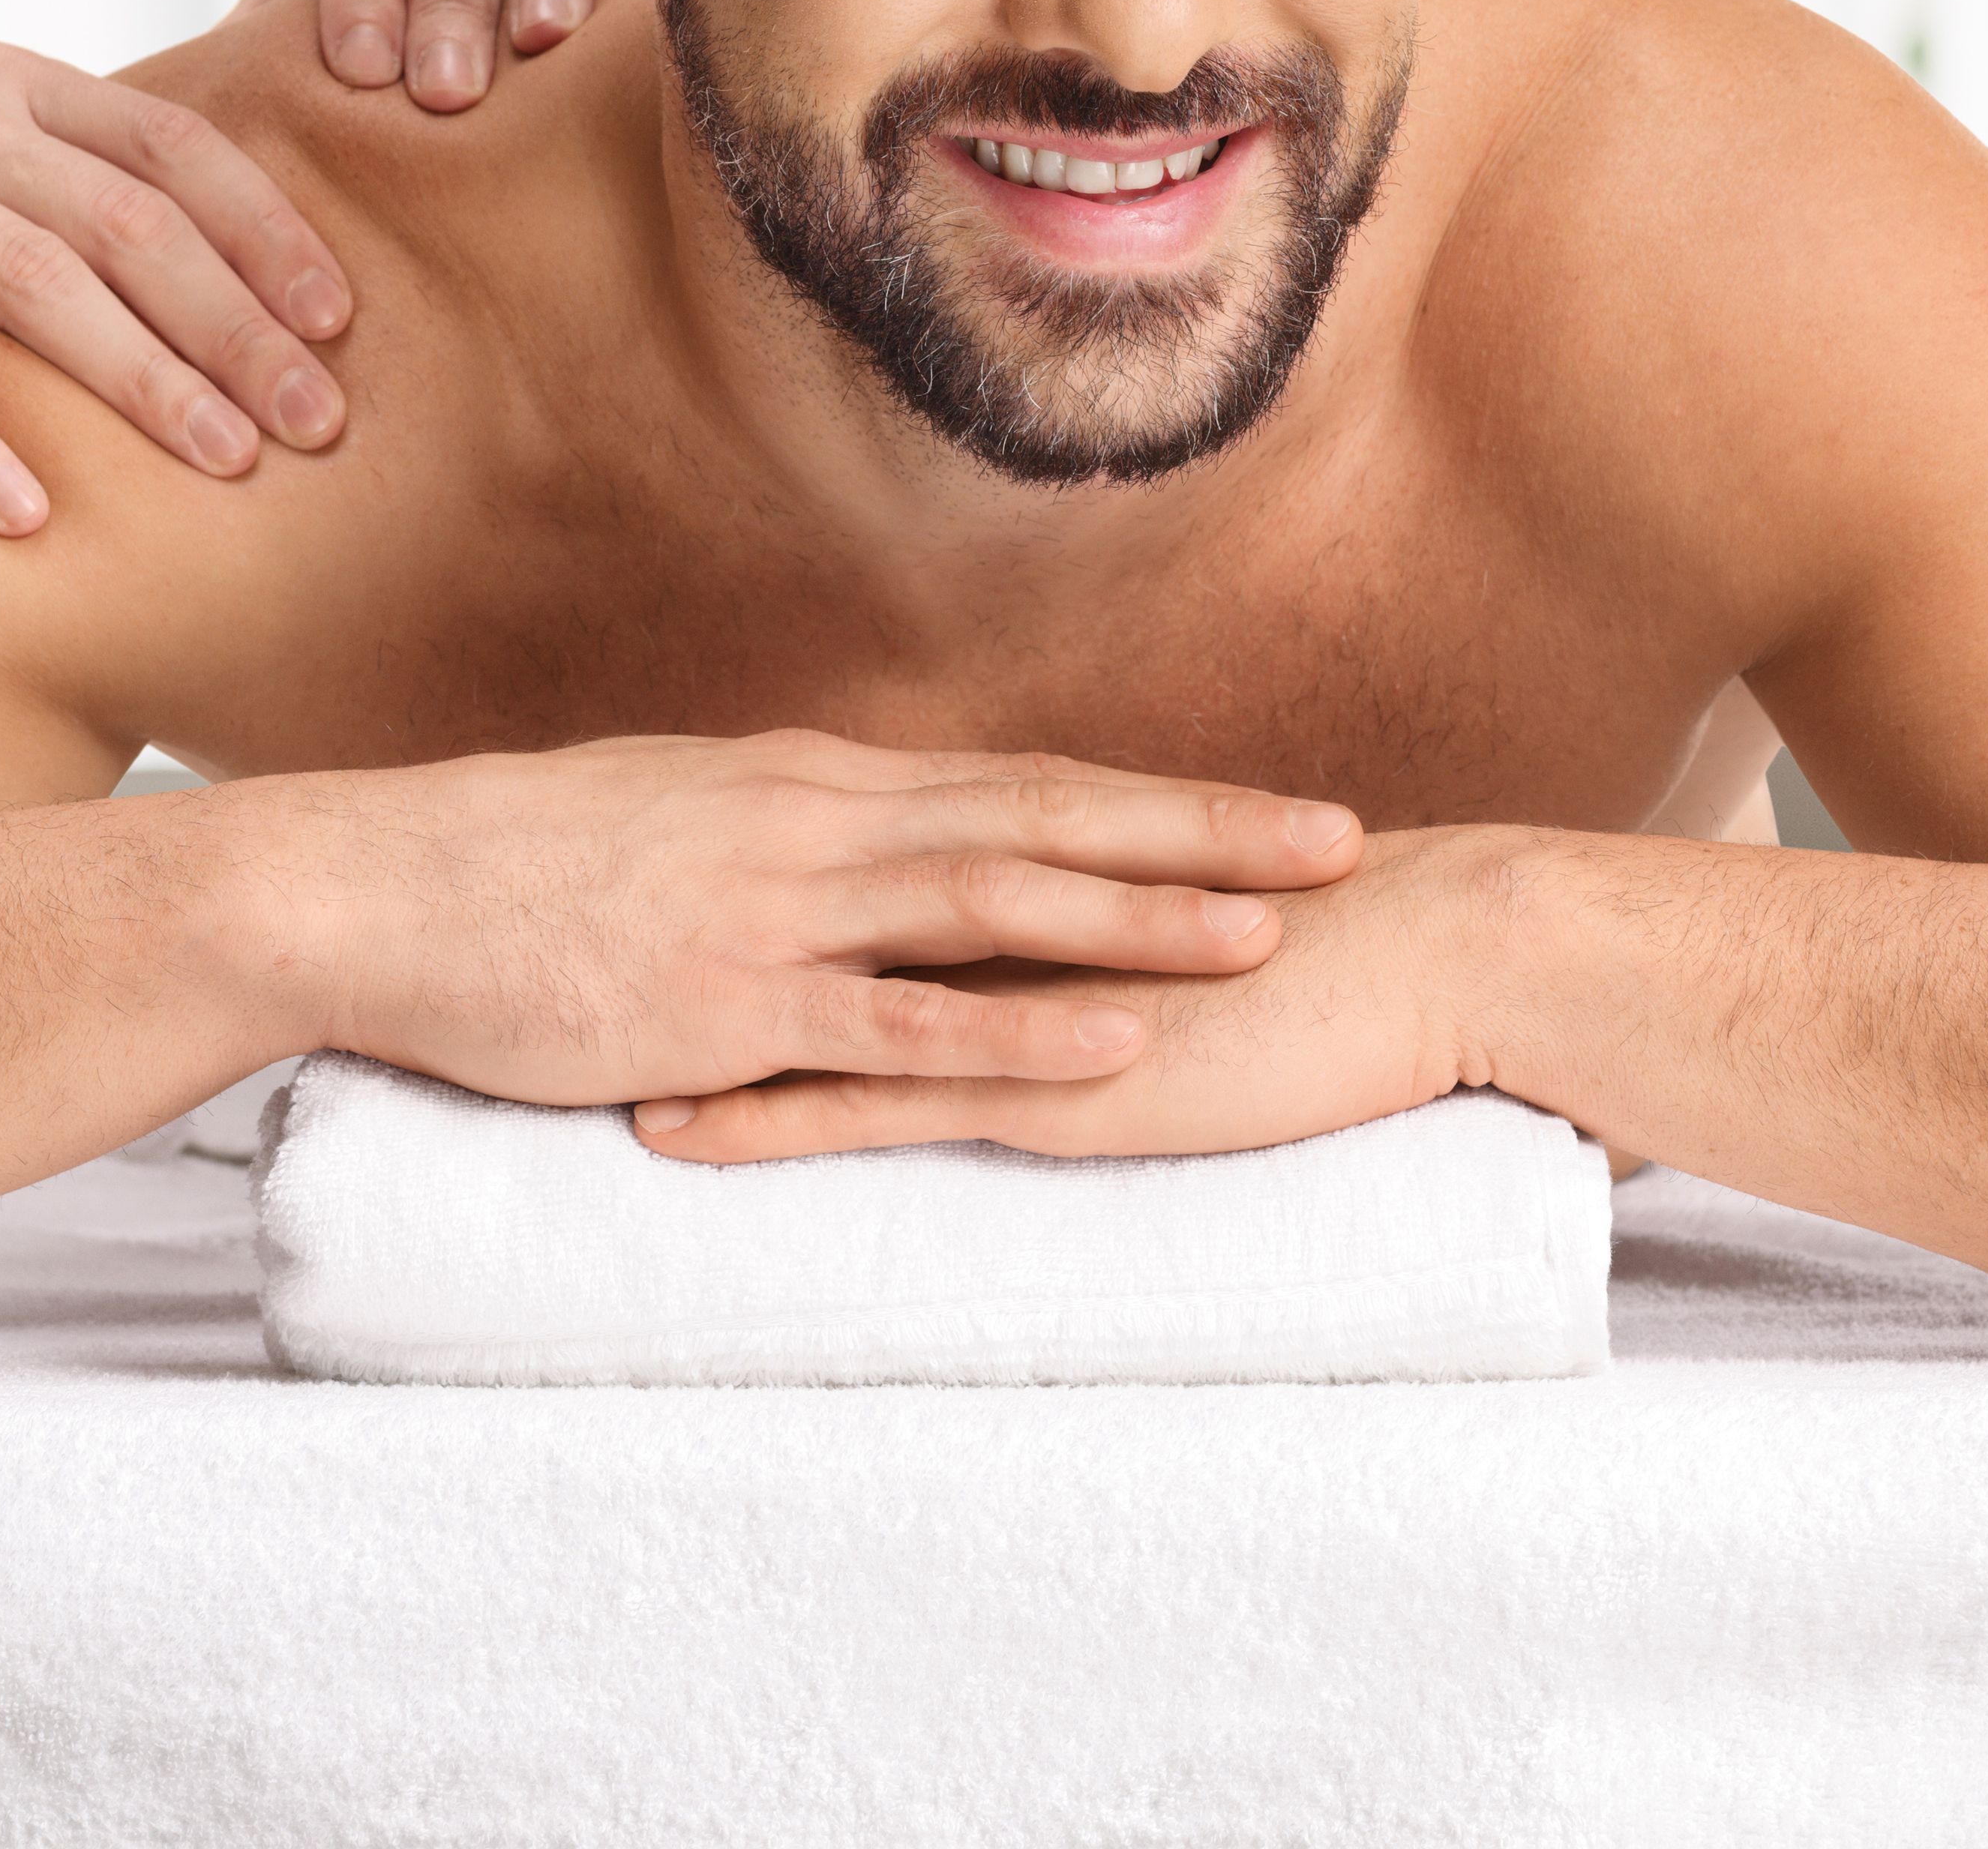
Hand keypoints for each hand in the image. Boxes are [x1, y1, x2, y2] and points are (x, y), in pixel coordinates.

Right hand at [0, 0, 354, 532]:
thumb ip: (30, 166)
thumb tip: (163, 268)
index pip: (172, 147)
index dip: (267, 233)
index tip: (342, 320)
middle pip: (131, 225)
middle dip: (241, 327)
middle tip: (322, 424)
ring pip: (32, 284)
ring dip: (141, 380)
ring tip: (223, 466)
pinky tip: (20, 516)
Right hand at [226, 734, 1368, 1109]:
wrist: (372, 888)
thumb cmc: (508, 868)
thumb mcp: (669, 824)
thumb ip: (776, 841)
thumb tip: (852, 858)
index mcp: (811, 785)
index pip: (1020, 785)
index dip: (1156, 799)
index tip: (1273, 808)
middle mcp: (818, 825)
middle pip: (1047, 818)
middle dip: (1201, 829)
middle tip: (1342, 836)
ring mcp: (777, 911)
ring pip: (999, 905)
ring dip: (1141, 914)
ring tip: (1270, 927)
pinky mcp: (729, 1006)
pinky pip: (898, 1025)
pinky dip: (1013, 1033)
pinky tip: (1110, 1042)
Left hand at [633, 826, 1525, 1162]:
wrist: (1446, 953)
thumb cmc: (1348, 944)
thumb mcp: (1196, 917)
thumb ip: (1116, 917)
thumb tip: (1068, 921)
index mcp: (1030, 871)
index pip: (859, 852)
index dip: (742, 857)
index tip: (635, 859)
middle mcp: (997, 915)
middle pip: (796, 903)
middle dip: (666, 912)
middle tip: (541, 918)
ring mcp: (1011, 996)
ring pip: (802, 1001)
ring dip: (677, 1017)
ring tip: (553, 1036)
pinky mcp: (1042, 1081)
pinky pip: (873, 1103)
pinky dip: (763, 1116)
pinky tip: (673, 1135)